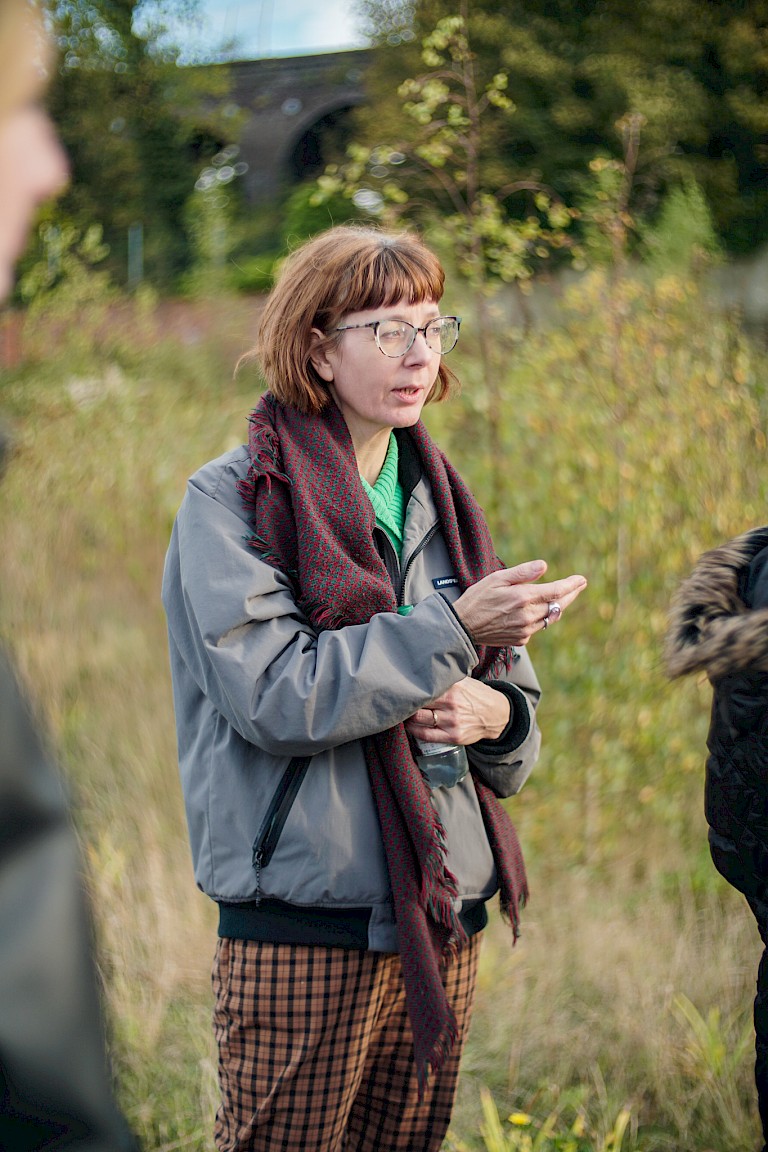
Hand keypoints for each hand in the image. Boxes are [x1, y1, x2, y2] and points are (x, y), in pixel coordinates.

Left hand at [405, 678, 510, 745]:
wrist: (497, 715)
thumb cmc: (477, 696)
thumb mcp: (464, 681)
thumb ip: (446, 677)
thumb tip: (423, 669)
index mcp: (453, 688)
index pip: (424, 688)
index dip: (410, 688)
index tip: (401, 688)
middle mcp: (452, 704)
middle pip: (418, 704)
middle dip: (406, 703)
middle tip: (399, 701)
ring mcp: (452, 722)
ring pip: (419, 720)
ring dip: (407, 718)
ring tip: (402, 714)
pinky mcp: (453, 736)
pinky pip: (426, 735)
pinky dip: (414, 730)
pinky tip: (410, 726)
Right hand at [453, 559, 586, 647]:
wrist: (463, 627)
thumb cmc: (477, 599)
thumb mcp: (497, 578)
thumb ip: (522, 573)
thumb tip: (544, 566)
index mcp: (523, 597)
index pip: (556, 590)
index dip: (571, 585)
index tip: (581, 579)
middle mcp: (527, 615)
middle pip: (558, 605)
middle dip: (571, 594)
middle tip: (579, 585)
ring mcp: (525, 630)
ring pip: (550, 617)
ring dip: (558, 606)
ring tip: (563, 597)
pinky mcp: (521, 639)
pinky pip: (538, 627)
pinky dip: (541, 618)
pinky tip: (538, 611)